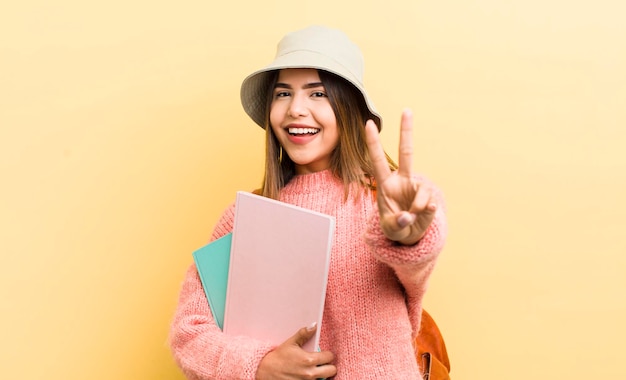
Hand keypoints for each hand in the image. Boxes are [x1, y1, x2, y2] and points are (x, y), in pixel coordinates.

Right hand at [255, 323, 336, 379]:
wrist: (266, 371)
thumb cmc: (278, 357)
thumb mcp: (290, 343)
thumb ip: (303, 334)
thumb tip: (313, 326)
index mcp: (309, 359)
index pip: (329, 357)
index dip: (327, 354)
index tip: (324, 354)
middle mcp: (310, 373)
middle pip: (332, 370)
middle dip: (329, 365)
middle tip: (322, 363)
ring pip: (324, 378)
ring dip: (321, 374)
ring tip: (313, 369)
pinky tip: (306, 375)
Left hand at [365, 109, 436, 244]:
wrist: (409, 234)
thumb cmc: (395, 227)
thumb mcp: (391, 229)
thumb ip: (398, 223)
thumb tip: (411, 214)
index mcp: (385, 185)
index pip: (377, 161)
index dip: (373, 143)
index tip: (368, 123)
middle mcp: (401, 180)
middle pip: (406, 152)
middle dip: (406, 131)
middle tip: (407, 109)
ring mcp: (416, 186)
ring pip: (423, 191)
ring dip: (418, 207)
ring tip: (412, 217)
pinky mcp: (429, 194)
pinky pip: (429, 202)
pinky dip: (425, 212)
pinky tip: (420, 216)